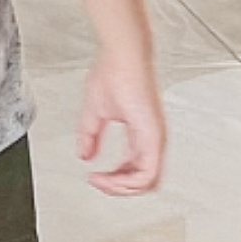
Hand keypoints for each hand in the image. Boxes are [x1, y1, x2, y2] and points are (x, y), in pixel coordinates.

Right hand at [70, 52, 163, 195]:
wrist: (122, 53)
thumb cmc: (114, 70)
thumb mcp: (95, 110)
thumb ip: (90, 135)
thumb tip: (84, 155)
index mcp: (141, 132)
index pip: (133, 169)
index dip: (113, 178)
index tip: (93, 176)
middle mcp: (152, 138)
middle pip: (142, 181)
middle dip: (118, 188)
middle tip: (98, 183)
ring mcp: (155, 138)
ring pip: (147, 182)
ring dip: (121, 188)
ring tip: (101, 182)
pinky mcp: (154, 136)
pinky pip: (147, 173)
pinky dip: (127, 182)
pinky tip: (111, 178)